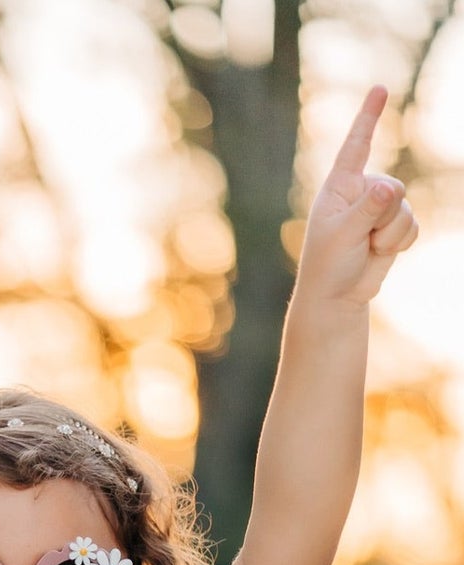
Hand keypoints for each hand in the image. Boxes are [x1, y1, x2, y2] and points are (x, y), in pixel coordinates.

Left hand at [295, 84, 418, 309]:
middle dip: (383, 217)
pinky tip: (382, 253)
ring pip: (405, 208)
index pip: (356, 146)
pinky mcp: (393, 227)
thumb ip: (367, 210)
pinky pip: (413, 225)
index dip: (368, 118)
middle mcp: (361, 192)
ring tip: (368, 249)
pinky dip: (401, 243)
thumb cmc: (328, 265)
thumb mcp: (342, 236)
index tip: (379, 89)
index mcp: (339, 187)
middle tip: (362, 240)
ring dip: (391, 234)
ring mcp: (379, 209)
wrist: (337, 298)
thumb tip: (389, 189)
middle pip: (393, 188)